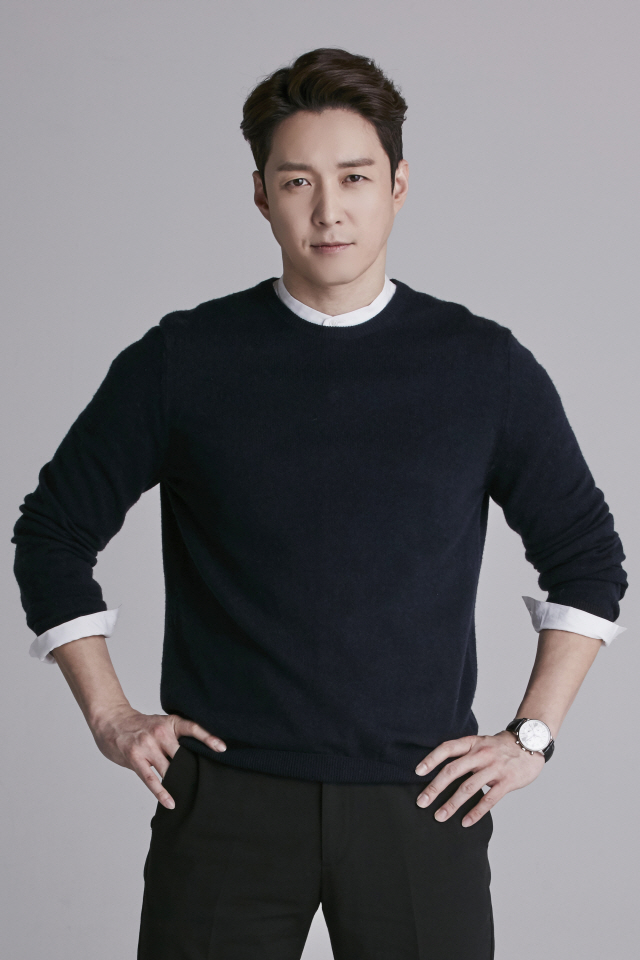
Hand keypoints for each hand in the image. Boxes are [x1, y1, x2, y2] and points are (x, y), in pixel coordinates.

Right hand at [90, 706, 225, 808]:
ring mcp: (147, 745)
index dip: (208, 738)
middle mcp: (160, 733)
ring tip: (191, 795)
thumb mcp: (160, 724)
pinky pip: (151, 779)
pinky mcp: (135, 758)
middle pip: (183, 755)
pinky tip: (170, 803)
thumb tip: (192, 758)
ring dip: (179, 782)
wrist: (111, 721)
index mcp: (170, 723)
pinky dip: (162, 792)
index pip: (193, 729)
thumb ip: (174, 738)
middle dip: (192, 768)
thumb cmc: (139, 727)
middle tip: (206, 782)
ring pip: (169, 769)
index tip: (222, 749)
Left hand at [414, 730, 544, 826]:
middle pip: (453, 771)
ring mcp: (494, 768)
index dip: (431, 759)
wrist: (531, 745)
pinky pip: (489, 799)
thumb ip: (464, 754)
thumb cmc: (501, 747)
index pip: (447, 748)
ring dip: (452, 804)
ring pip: (468, 788)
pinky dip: (476, 812)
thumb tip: (441, 770)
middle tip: (422, 802)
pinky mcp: (507, 782)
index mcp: (473, 743)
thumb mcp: (481, 743)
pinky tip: (465, 822)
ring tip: (439, 816)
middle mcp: (481, 754)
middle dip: (435, 788)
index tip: (417, 772)